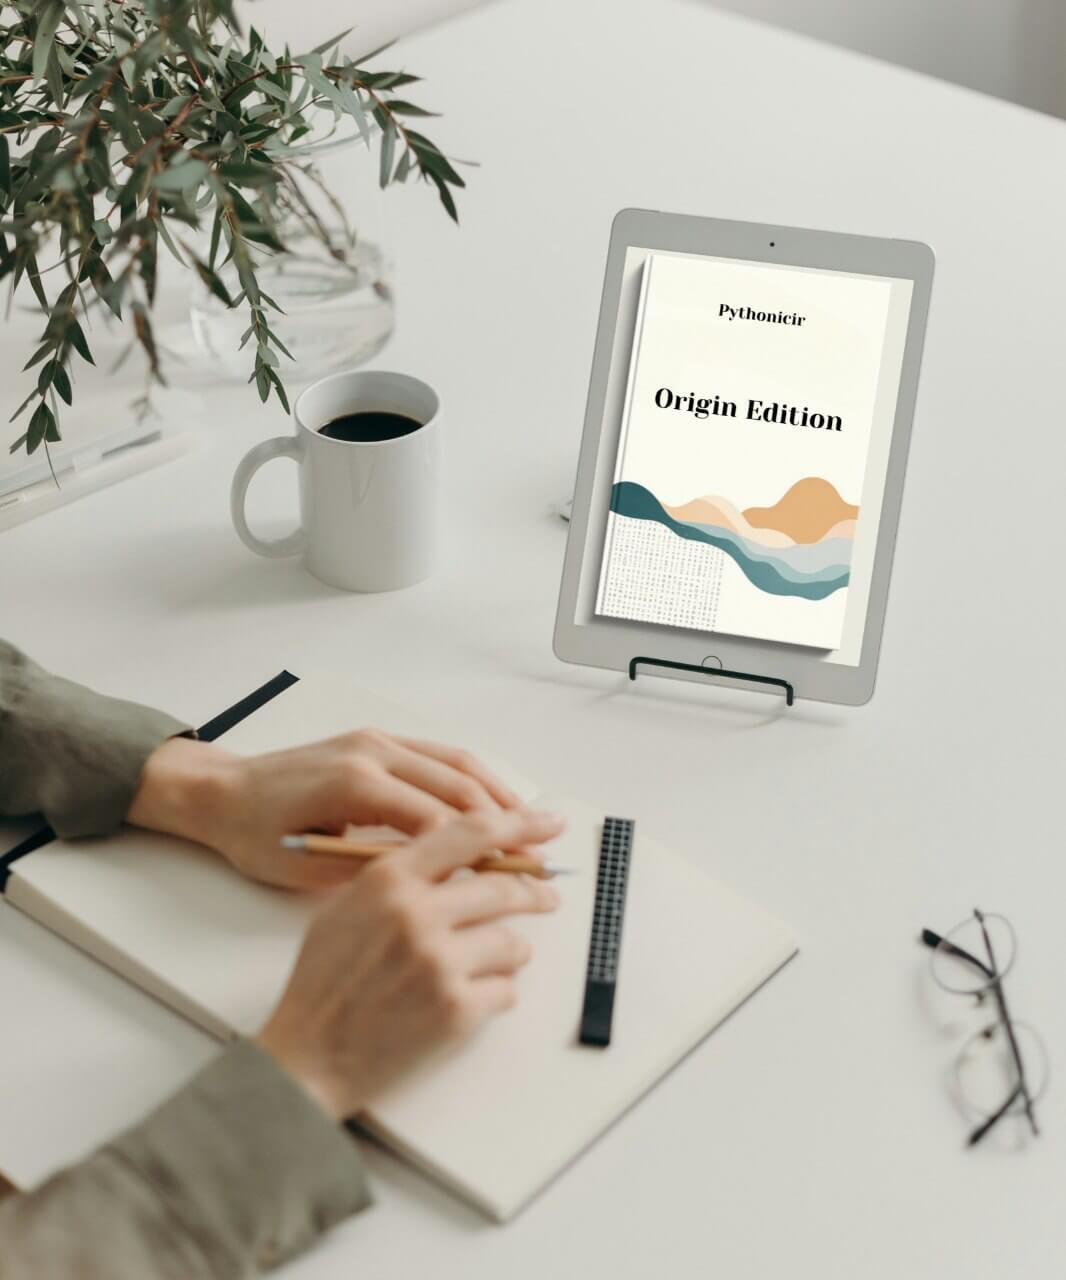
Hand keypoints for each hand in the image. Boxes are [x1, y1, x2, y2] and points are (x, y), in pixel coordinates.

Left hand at [127, 729, 523, 888]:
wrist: (222, 792)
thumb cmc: (256, 835)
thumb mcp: (308, 868)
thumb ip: (372, 871)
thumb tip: (432, 884)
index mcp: (355, 784)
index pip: (437, 820)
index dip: (480, 851)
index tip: (512, 876)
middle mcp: (373, 753)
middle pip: (458, 786)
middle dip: (504, 821)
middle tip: (539, 851)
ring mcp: (377, 741)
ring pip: (456, 763)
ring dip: (498, 793)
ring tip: (532, 823)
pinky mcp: (377, 740)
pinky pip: (438, 754)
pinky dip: (473, 777)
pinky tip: (494, 800)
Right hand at [256, 808, 564, 1119]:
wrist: (309, 1056)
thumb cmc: (325, 982)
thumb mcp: (348, 906)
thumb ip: (402, 875)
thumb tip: (462, 855)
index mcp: (389, 880)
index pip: (471, 833)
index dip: (518, 825)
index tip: (548, 823)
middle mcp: (417, 914)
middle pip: (504, 887)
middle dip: (534, 893)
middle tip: (547, 896)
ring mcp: (438, 963)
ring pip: (512, 943)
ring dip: (510, 953)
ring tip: (487, 964)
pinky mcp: (456, 1010)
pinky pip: (507, 991)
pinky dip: (496, 995)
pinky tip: (467, 1001)